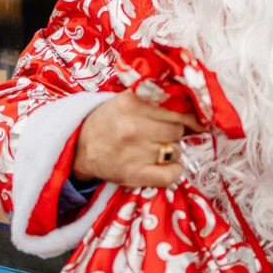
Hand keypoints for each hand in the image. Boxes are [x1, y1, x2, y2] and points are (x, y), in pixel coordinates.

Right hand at [71, 90, 197, 188]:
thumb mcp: (126, 99)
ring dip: (171, 150)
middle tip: (163, 134)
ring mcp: (136, 152)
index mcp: (133, 103)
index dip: (187, 116)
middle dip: (175, 132)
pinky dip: (174, 171)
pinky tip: (167, 167)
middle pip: (177, 130)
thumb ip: (153, 97)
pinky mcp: (135, 175)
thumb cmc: (107, 121)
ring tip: (156, 148)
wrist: (79, 148)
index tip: (194, 121)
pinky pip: (171, 174)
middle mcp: (134, 127)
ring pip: (176, 150)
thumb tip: (191, 104)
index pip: (175, 110)